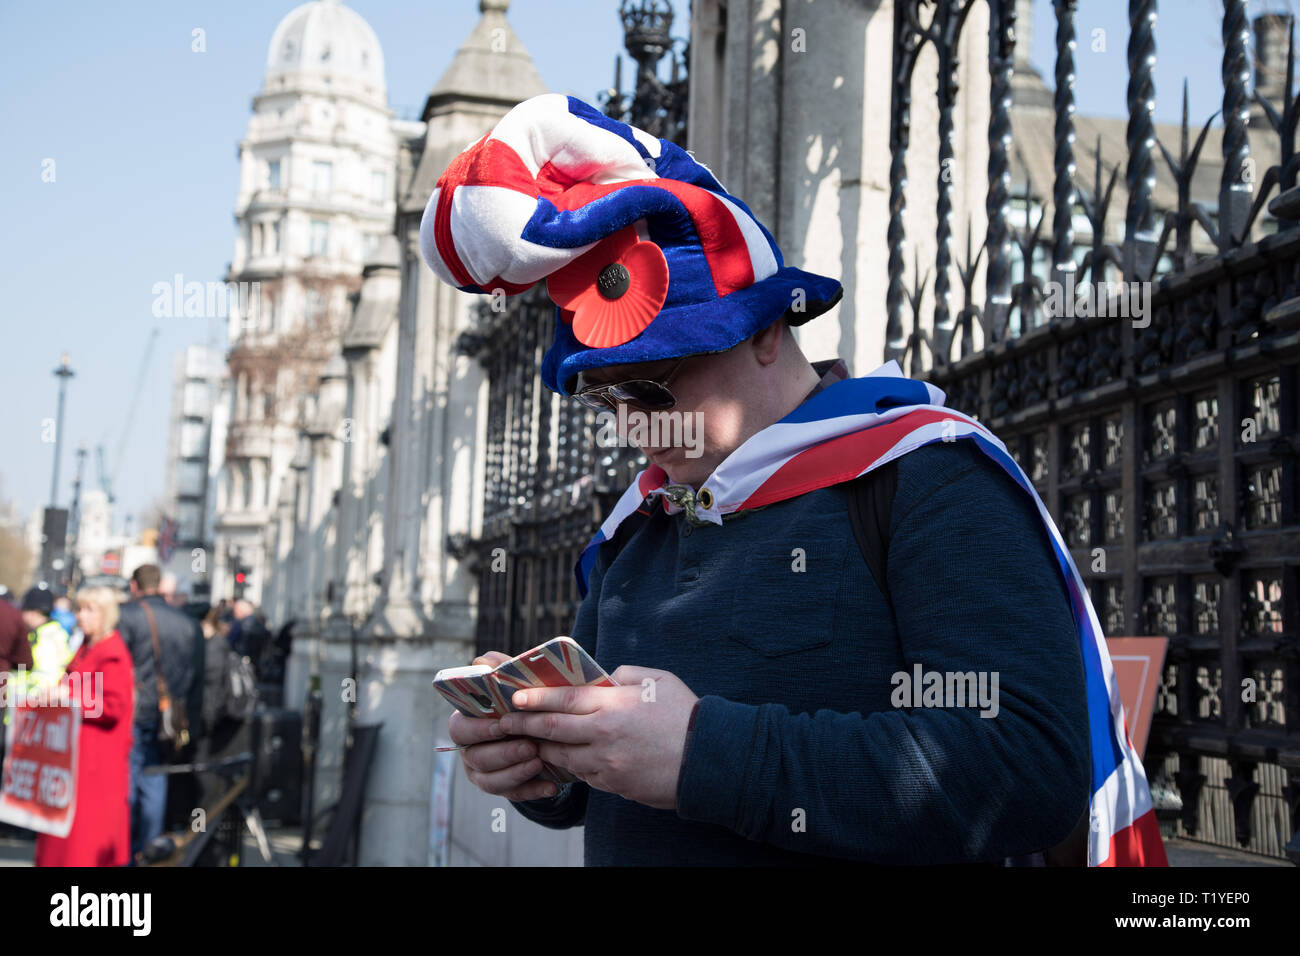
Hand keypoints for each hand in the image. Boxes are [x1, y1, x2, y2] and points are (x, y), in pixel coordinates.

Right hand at [447, 651, 558, 801]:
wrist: (549, 729)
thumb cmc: (527, 703)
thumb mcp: (518, 686)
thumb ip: (501, 672)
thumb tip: (482, 662)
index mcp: (467, 723)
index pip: (460, 729)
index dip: (478, 729)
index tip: (502, 725)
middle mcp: (470, 750)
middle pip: (476, 758)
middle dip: (503, 753)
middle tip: (529, 746)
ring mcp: (483, 773)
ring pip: (491, 781)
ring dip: (516, 772)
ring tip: (540, 761)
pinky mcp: (503, 789)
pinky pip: (513, 795)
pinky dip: (532, 790)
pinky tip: (551, 785)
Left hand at [497, 666, 698, 809]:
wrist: (709, 760)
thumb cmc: (686, 715)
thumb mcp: (658, 680)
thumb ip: (625, 674)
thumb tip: (604, 678)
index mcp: (614, 705)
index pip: (564, 699)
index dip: (536, 698)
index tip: (515, 697)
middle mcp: (604, 735)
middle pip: (553, 729)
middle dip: (526, 725)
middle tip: (505, 722)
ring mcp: (607, 764)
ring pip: (564, 756)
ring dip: (545, 748)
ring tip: (531, 741)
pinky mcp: (614, 785)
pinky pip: (584, 775)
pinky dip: (572, 766)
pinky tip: (567, 759)